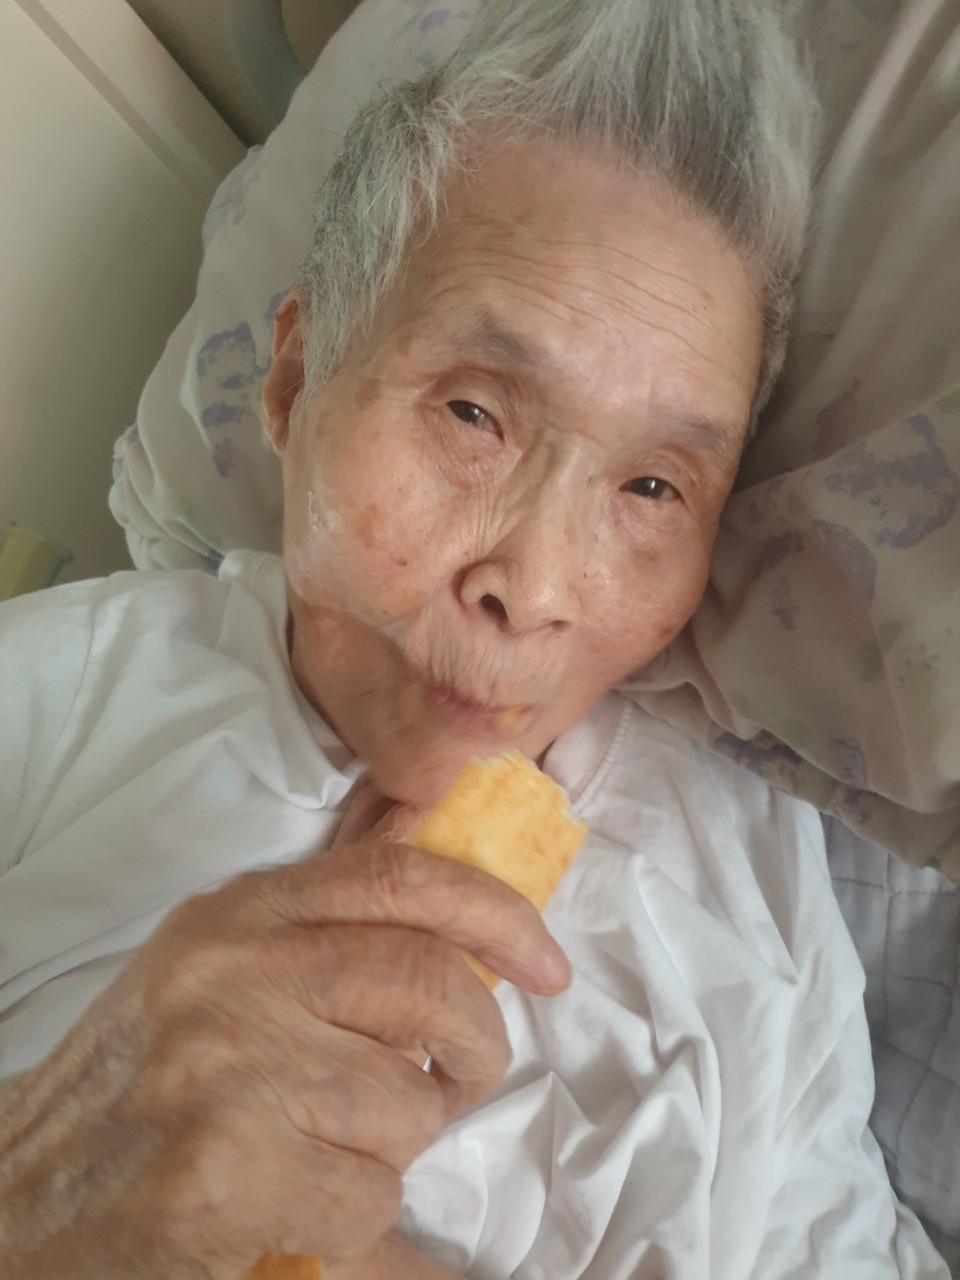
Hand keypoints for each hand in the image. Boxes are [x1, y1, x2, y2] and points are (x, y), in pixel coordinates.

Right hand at [0, 810, 568, 1278]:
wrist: (19, 1195)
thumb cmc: (139, 1088)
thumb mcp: (216, 977)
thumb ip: (322, 944)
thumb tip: (473, 946)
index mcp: (236, 916)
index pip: (396, 877)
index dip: (492, 912)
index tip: (546, 961)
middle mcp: (231, 971)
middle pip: (430, 983)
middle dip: (476, 1046)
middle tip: (458, 1081)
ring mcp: (225, 1063)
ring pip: (409, 1102)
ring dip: (397, 1149)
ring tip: (332, 1154)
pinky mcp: (223, 1164)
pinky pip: (367, 1194)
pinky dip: (356, 1217)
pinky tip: (293, 1209)